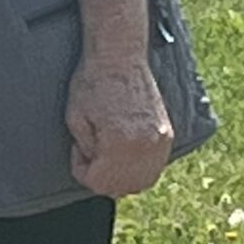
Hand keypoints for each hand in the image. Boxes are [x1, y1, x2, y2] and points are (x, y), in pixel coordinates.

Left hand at [66, 58, 173, 198]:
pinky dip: (139, 169)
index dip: (81, 171)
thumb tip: (96, 167)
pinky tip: (124, 155)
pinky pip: (155, 166)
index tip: (77, 151)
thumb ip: (86, 149)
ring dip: (122, 177)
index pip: (100, 182)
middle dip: (101, 177)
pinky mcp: (167, 133)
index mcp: (119, 143)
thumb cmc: (93, 83)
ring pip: (142, 181)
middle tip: (90, 155)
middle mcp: (145, 146)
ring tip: (106, 157)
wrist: (119, 57)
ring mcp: (160, 141)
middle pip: (123, 187)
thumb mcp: (75, 118)